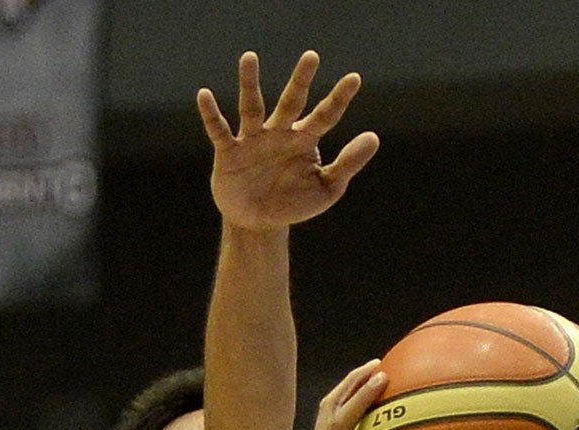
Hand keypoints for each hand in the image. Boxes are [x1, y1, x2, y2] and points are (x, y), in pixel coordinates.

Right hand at [198, 51, 378, 231]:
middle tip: (312, 56)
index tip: (355, 79)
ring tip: (249, 57)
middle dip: (301, 81)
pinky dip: (211, 114)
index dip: (339, 99)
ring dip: (250, 83)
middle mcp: (279, 133)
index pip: (325, 116)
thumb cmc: (294, 202)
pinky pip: (219, 130)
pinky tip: (205, 95)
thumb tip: (373, 137)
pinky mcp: (229, 152)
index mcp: (304, 140)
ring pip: (252, 107)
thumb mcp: (327, 188)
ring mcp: (253, 139)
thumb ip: (348, 164)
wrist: (258, 223)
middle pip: (291, 101)